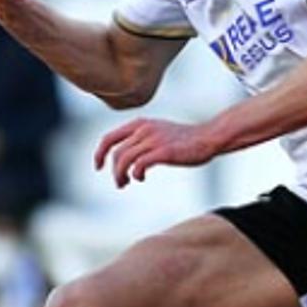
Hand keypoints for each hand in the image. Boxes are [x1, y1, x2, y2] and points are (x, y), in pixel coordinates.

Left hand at [94, 117, 220, 186]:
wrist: (208, 137)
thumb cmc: (184, 139)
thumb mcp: (157, 131)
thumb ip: (140, 138)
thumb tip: (124, 156)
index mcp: (140, 123)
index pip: (109, 138)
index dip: (99, 153)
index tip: (99, 166)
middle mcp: (144, 129)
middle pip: (116, 152)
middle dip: (114, 171)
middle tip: (120, 183)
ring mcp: (154, 139)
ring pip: (124, 160)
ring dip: (121, 175)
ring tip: (126, 183)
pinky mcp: (164, 151)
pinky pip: (139, 164)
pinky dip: (136, 174)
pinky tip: (141, 178)